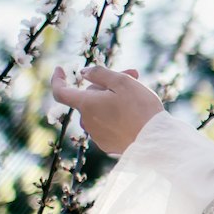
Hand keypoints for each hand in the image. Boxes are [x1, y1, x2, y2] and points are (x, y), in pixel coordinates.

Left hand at [50, 63, 164, 156]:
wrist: (155, 140)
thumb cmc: (139, 108)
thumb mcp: (122, 81)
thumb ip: (99, 73)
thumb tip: (83, 73)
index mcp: (86, 104)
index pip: (61, 92)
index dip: (58, 79)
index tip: (60, 69)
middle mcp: (87, 122)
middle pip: (89, 97)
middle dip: (107, 85)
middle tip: (133, 75)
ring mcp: (97, 135)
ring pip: (99, 110)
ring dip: (112, 100)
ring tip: (137, 94)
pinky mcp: (107, 144)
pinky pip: (107, 124)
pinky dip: (116, 115)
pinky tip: (135, 114)